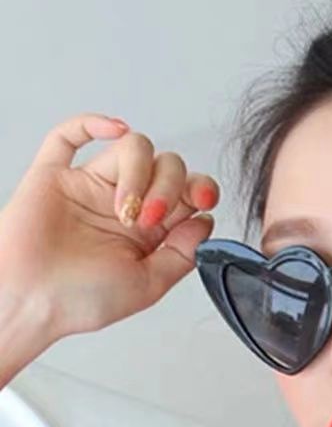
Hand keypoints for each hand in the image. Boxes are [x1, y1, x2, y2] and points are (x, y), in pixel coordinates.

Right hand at [0, 112, 218, 342]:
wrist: (30, 304)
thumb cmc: (81, 301)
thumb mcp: (149, 285)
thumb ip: (183, 254)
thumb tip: (206, 222)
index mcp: (151, 231)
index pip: (188, 192)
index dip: (201, 188)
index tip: (204, 200)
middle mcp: (126, 204)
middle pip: (166, 165)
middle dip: (169, 186)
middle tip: (151, 218)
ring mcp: (91, 187)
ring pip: (132, 147)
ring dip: (139, 171)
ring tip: (124, 210)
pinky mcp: (54, 176)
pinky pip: (67, 136)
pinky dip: (92, 123)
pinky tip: (114, 130)